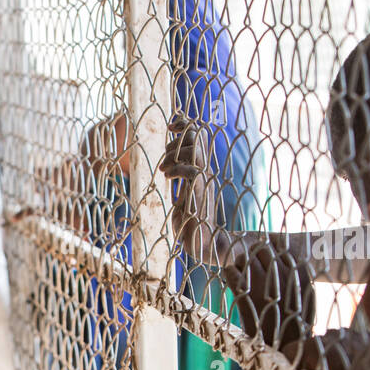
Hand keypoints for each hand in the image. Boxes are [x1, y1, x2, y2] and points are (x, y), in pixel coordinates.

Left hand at [159, 117, 218, 260]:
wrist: (203, 244)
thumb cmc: (191, 222)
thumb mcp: (182, 193)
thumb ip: (179, 178)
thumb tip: (167, 166)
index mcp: (202, 168)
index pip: (198, 136)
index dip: (185, 124)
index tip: (171, 126)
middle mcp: (205, 171)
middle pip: (198, 136)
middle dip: (178, 139)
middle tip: (165, 160)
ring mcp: (205, 181)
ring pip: (195, 150)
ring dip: (175, 153)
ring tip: (164, 170)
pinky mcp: (201, 193)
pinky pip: (192, 171)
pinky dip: (177, 169)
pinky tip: (168, 178)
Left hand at [221, 236, 314, 351]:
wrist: (286, 348)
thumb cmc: (296, 324)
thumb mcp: (306, 297)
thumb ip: (298, 276)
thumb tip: (288, 258)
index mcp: (298, 273)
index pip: (280, 248)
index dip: (270, 251)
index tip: (266, 260)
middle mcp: (280, 275)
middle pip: (260, 250)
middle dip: (253, 255)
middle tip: (250, 264)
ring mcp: (261, 284)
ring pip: (243, 258)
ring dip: (240, 263)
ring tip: (241, 273)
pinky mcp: (244, 295)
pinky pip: (231, 272)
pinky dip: (229, 273)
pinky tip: (231, 278)